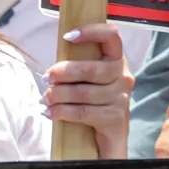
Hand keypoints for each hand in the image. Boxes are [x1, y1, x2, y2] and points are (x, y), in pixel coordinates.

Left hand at [44, 23, 135, 158]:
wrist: (109, 136)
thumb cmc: (92, 100)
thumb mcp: (86, 79)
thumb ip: (76, 65)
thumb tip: (51, 68)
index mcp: (116, 60)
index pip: (112, 36)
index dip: (91, 32)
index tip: (67, 36)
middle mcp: (124, 77)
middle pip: (90, 69)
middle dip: (62, 73)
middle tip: (45, 78)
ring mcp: (122, 98)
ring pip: (83, 92)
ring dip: (58, 95)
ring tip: (44, 99)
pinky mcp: (115, 119)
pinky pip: (83, 112)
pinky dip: (62, 112)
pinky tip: (50, 113)